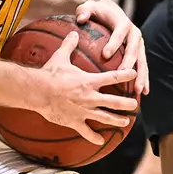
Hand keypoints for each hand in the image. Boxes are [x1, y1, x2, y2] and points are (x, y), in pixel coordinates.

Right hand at [34, 31, 139, 146]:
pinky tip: (101, 141)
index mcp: (89, 81)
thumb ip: (69, 45)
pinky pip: (87, 132)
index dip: (125, 75)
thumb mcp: (60, 57)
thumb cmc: (49, 74)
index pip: (113, 77)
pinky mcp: (74, 121)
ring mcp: (83, 111)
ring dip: (117, 120)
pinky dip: (94, 137)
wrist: (37, 91)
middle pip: (114, 102)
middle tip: (135, 104)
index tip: (134, 74)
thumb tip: (73, 32)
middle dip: (126, 103)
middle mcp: (90, 97)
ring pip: (105, 117)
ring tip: (125, 122)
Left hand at [75, 0, 147, 94]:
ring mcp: (138, 44)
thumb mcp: (89, 7)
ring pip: (141, 61)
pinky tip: (143, 92)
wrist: (111, 11)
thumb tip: (81, 18)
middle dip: (130, 64)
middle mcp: (134, 33)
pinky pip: (142, 66)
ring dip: (141, 76)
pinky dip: (143, 78)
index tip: (105, 55)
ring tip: (139, 90)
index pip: (119, 33)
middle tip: (124, 76)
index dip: (113, 43)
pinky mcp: (139, 52)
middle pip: (133, 50)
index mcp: (123, 23)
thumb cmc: (97, 11)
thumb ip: (84, 11)